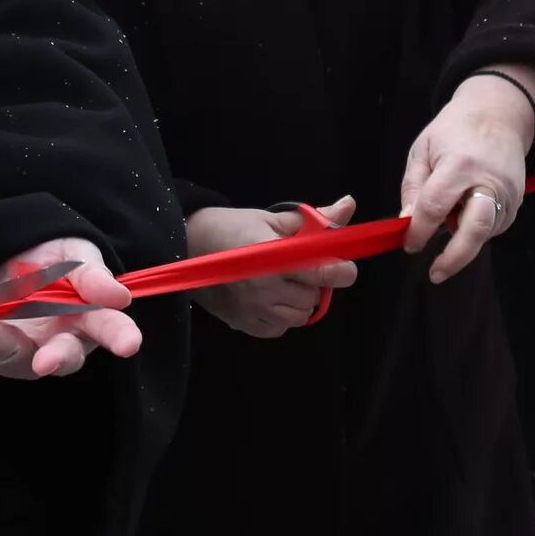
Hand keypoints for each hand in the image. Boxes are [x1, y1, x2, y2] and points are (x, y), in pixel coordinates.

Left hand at [0, 237, 141, 380]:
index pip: (109, 328)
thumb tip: (119, 296)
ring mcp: (22, 350)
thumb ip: (91, 274)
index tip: (129, 344)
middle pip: (62, 358)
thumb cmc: (49, 256)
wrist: (4, 254)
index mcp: (87, 316)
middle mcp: (57, 341)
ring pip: (14, 357)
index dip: (120, 336)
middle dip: (55, 359)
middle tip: (46, 362)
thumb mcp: (73, 252)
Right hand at [187, 199, 359, 336]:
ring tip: (286, 282)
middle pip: (314, 296)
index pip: (320, 270)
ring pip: (300, 316)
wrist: (185, 247)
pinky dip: (282, 317)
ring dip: (301, 300)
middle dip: (316, 283)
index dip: (340, 270)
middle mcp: (262, 285)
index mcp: (271, 253)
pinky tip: (272, 298)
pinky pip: (280, 329)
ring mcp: (252, 308)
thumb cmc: (231, 228)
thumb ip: (313, 221)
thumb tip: (348, 206)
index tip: (345, 266)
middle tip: (302, 268)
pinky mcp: (244, 324)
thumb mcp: (271, 218)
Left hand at [401, 74, 534, 279]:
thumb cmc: (455, 130)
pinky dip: (475, 229)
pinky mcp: (517, 202)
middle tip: (435, 273)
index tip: (409, 243)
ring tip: (449, 221)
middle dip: (454, 257)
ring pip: (485, 232)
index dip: (418, 230)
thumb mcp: (423, 149)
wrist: (499, 116)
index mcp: (459, 164)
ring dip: (463, 240)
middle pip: (475, 229)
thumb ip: (413, 186)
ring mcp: (508, 193)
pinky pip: (493, 227)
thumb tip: (407, 222)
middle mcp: (488, 181)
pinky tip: (465, 212)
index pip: (435, 206)